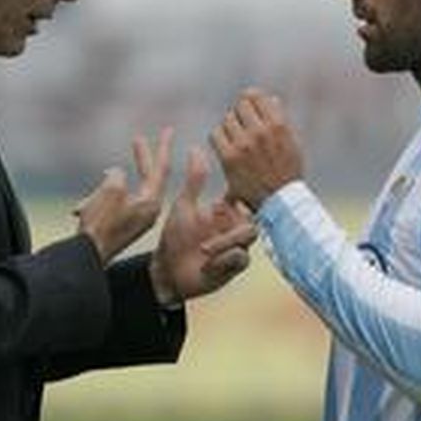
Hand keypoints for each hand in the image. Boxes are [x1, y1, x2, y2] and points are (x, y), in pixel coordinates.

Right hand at [74, 128, 171, 262]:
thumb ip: (117, 174)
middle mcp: (149, 211)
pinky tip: (80, 210)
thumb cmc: (100, 224)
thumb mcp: (110, 190)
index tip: (169, 129)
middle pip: (148, 177)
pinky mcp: (125, 227)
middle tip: (138, 139)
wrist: (88, 257)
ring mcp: (138, 220)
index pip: (161, 168)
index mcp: (151, 202)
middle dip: (140, 159)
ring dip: (105, 189)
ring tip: (86, 202)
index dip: (163, 147)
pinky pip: (113, 205)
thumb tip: (115, 173)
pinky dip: (98, 202)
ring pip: (122, 192)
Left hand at [149, 146, 256, 302]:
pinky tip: (207, 261)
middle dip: (236, 220)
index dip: (243, 192)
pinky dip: (224, 258)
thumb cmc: (176, 237)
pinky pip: (240, 257)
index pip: (244, 196)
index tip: (227, 196)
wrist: (168, 271)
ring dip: (226, 242)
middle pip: (251, 216)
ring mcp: (238, 245)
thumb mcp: (184, 206)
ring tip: (203, 249)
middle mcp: (236, 226)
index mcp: (227, 211)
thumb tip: (196, 149)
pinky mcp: (236, 264)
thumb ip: (195, 180)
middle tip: (215, 227)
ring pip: (249, 235)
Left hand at [210, 89, 303, 211]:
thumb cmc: (288, 171)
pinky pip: (215, 134)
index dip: (250, 99)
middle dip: (240, 113)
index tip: (250, 108)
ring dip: (230, 126)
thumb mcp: (292, 141)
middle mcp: (260, 132)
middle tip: (244, 127)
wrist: (280, 202)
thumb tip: (270, 98)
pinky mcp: (229, 158)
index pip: (254, 95)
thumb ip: (280, 118)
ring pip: (226, 119)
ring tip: (237, 139)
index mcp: (278, 124)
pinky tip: (228, 147)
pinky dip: (219, 138)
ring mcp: (244, 144)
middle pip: (239, 105)